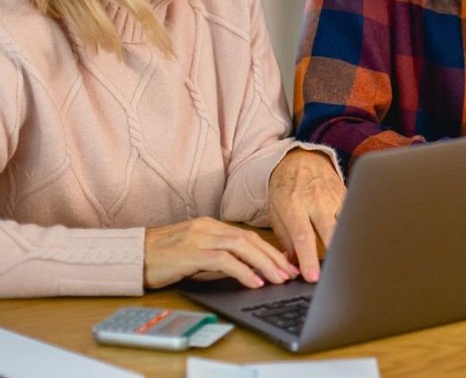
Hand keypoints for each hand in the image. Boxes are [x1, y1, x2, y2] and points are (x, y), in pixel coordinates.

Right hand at [144, 217, 296, 289]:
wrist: (131, 257)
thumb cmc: (161, 259)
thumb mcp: (194, 256)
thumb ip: (218, 259)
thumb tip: (246, 271)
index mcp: (210, 226)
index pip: (247, 236)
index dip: (269, 249)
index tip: (285, 263)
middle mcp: (207, 228)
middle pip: (249, 239)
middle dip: (273, 256)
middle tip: (290, 272)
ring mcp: (199, 238)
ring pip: (241, 247)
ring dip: (264, 263)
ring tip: (279, 278)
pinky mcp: (191, 252)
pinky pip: (224, 261)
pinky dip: (243, 271)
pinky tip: (255, 282)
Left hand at [268, 148, 345, 282]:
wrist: (301, 159)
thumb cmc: (285, 188)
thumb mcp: (276, 212)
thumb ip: (285, 239)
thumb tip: (292, 266)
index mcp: (294, 206)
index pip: (303, 236)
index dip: (308, 258)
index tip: (313, 277)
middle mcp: (317, 201)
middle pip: (330, 231)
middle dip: (335, 255)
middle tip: (335, 275)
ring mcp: (334, 197)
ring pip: (346, 224)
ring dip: (346, 244)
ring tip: (349, 263)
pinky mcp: (347, 195)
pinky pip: (353, 215)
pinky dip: (354, 230)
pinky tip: (356, 244)